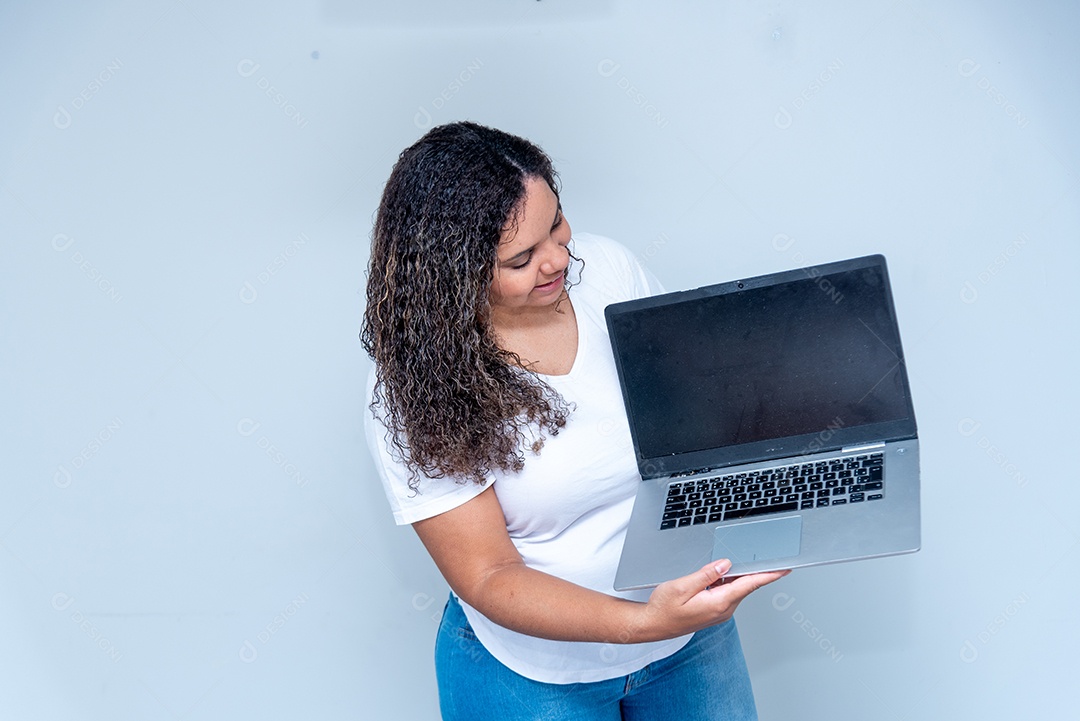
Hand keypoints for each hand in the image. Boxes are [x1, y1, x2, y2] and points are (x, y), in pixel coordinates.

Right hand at [633, 559, 789, 641]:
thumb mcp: (682, 586)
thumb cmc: (664, 608)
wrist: (653, 625)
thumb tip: (726, 564)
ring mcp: (720, 612)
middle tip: (758, 553)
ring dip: (736, 575)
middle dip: (752, 569)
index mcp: (718, 602)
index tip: (784, 568)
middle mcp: (723, 610)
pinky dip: (727, 581)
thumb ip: (706, 574)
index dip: (768, 575)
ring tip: (729, 561)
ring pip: (736, 588)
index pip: (750, 584)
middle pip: (745, 585)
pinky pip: (727, 593)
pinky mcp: (714, 611)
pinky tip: (717, 574)